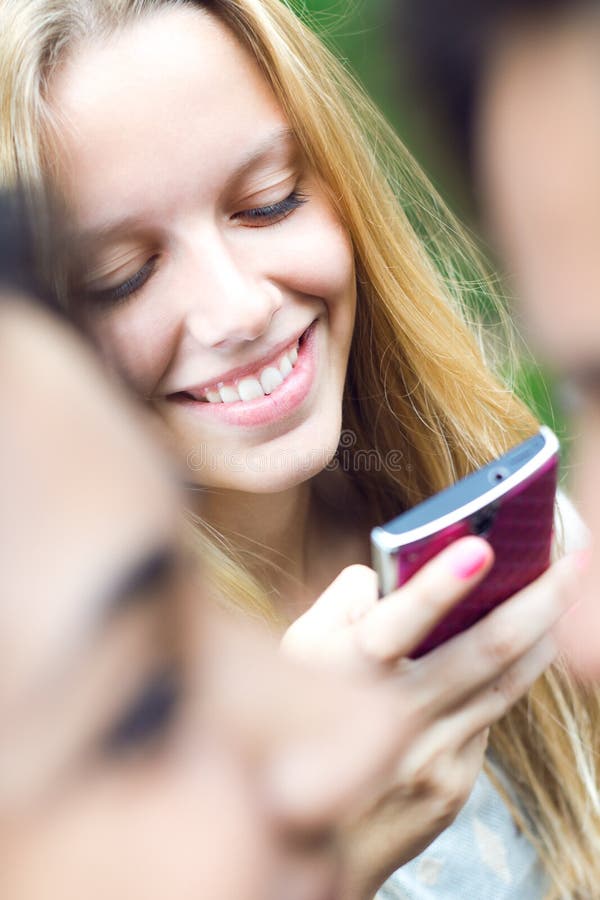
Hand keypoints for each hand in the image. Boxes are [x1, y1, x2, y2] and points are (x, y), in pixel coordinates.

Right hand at [281, 537, 575, 898]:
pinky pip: (489, 717)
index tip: (481, 549)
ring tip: (565, 588)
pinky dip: (508, 676)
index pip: (397, 622)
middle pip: (483, 652)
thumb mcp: (297, 654)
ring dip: (541, 632)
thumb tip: (395, 570)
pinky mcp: (454, 784)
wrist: (315, 841)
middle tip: (574, 561)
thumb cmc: (301, 722)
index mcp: (345, 671)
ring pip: (504, 683)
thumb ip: (344, 602)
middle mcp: (394, 715)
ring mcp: (431, 755)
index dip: (439, 585)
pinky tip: (522, 645)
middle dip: (538, 599)